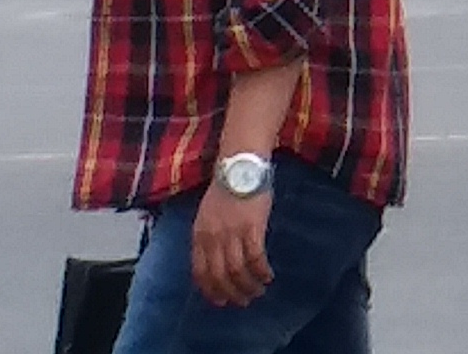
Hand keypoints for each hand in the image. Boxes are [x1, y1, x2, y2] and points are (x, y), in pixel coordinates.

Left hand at [190, 177, 274, 306]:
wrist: (241, 166)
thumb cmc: (227, 187)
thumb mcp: (208, 214)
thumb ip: (209, 235)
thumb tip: (216, 257)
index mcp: (199, 235)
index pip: (200, 271)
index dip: (210, 290)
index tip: (220, 300)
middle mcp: (212, 238)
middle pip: (219, 275)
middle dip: (230, 293)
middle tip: (242, 301)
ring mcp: (232, 234)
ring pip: (237, 270)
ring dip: (248, 285)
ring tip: (257, 291)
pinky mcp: (252, 228)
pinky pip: (256, 258)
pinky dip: (261, 271)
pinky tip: (268, 276)